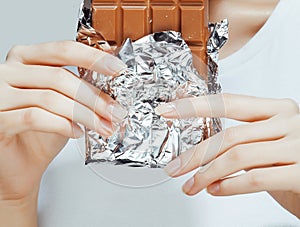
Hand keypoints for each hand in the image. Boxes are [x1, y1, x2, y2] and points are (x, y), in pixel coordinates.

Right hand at [0, 41, 126, 206]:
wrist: (21, 163)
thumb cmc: (41, 132)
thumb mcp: (65, 102)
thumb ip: (80, 87)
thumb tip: (113, 82)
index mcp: (26, 58)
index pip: (63, 50)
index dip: (93, 58)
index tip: (117, 69)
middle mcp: (9, 71)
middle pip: (59, 77)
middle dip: (94, 97)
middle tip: (115, 112)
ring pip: (50, 98)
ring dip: (85, 115)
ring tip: (103, 126)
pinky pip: (35, 118)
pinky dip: (62, 125)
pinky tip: (77, 132)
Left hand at [156, 94, 299, 200]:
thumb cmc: (293, 162)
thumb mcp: (269, 142)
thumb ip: (242, 140)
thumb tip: (201, 149)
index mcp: (277, 109)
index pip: (228, 102)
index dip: (195, 106)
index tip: (169, 110)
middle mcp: (288, 122)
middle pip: (229, 135)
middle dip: (196, 154)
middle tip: (175, 167)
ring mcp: (297, 146)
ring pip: (237, 157)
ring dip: (207, 174)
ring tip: (191, 185)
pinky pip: (255, 179)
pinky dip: (229, 186)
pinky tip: (215, 190)